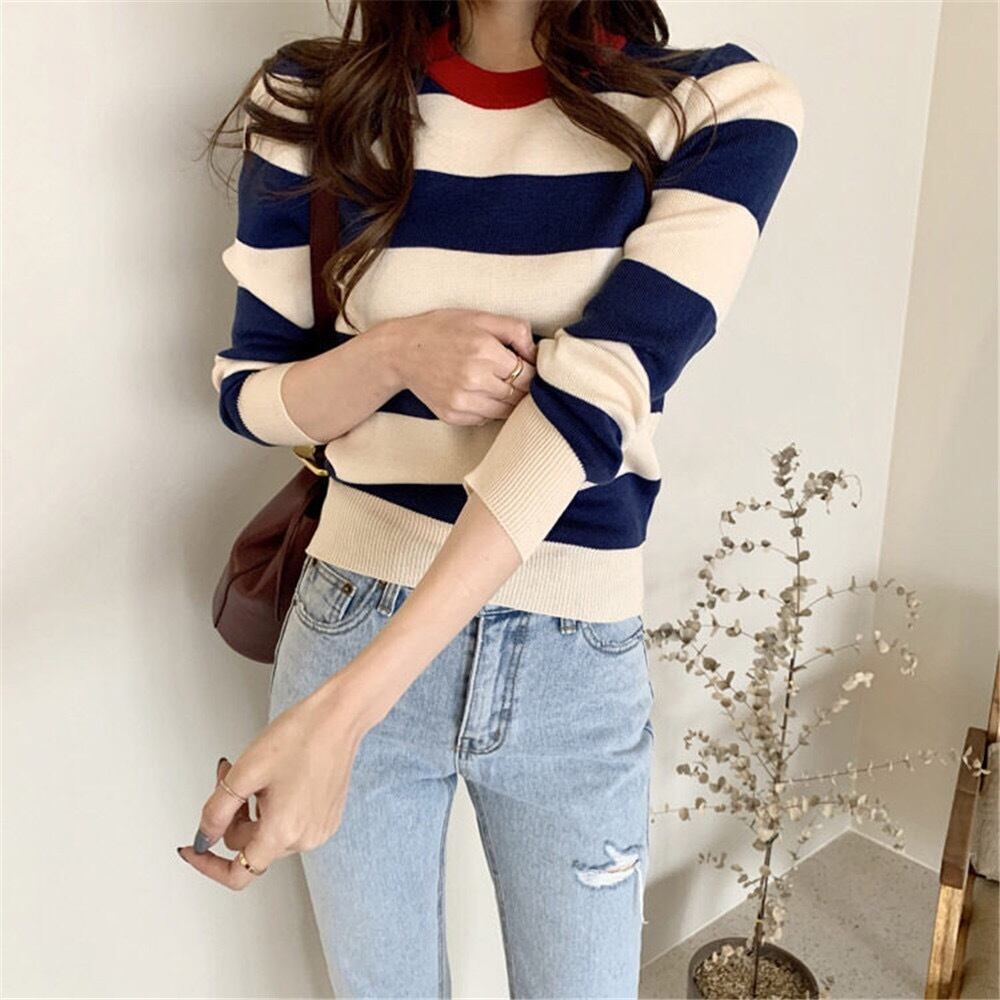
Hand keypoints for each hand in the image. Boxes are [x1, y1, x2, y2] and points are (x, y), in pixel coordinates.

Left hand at [176, 676, 371, 889]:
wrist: (339, 717)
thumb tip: (204, 838)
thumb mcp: (245, 772)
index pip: (239, 874)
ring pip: (269, 833)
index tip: (194, 850)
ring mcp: (320, 829)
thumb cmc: (300, 736)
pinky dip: (274, 807)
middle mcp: (306, 838)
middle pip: (251, 845)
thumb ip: (216, 812)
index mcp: (283, 832)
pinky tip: (277, 778)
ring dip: (253, 810)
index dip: (209, 865)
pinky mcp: (327, 817)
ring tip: (256, 773)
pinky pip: (290, 824)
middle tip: (228, 777)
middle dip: (232, 816)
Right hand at [383, 308, 537, 424]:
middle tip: (512, 377)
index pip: (527, 374)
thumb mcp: (480, 317)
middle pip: (518, 395)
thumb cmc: (443, 329)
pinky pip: (484, 419)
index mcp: (484, 350)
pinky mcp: (452, 415)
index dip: (531, 371)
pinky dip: (488, 409)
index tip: (524, 366)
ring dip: (507, 401)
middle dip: (521, 387)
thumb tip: (536, 354)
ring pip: (504, 411)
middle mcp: (474, 378)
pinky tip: (479, 394)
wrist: (401, 351)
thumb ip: (515, 330)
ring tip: (497, 386)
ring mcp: (462, 400)